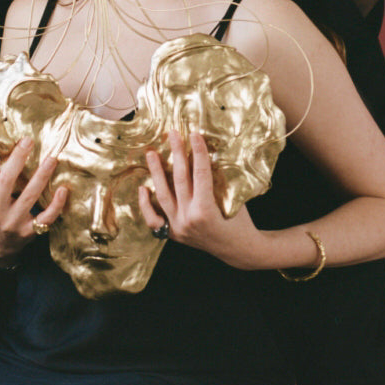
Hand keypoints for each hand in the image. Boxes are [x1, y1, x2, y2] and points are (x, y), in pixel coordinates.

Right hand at [0, 126, 66, 265]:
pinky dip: (55, 204)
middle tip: (28, 140)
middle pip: (6, 180)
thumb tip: (4, 141)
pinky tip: (62, 189)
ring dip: (41, 176)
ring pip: (29, 196)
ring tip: (52, 159)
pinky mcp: (28, 231)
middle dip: (17, 159)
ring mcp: (12, 221)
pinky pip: (45, 217)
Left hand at [140, 131, 273, 270]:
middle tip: (173, 134)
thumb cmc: (241, 222)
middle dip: (177, 153)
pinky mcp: (173, 234)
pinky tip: (143, 188)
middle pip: (180, 179)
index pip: (200, 174)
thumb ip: (218, 180)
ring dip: (156, 173)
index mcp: (206, 211)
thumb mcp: (233, 199)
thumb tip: (204, 154)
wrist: (239, 250)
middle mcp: (189, 219)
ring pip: (163, 195)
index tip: (194, 134)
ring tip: (151, 153)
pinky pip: (154, 220)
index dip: (198, 152)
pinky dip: (146, 205)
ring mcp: (178, 227)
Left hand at [278, 0, 384, 15]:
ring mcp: (354, 5)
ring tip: (317, 18)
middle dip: (311, 16)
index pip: (308, 3)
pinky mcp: (364, 8)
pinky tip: (333, 16)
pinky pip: (349, 20)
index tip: (293, 7)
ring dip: (327, 21)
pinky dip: (341, 21)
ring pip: (335, 21)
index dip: (299, 8)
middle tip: (302, 16)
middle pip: (321, 15)